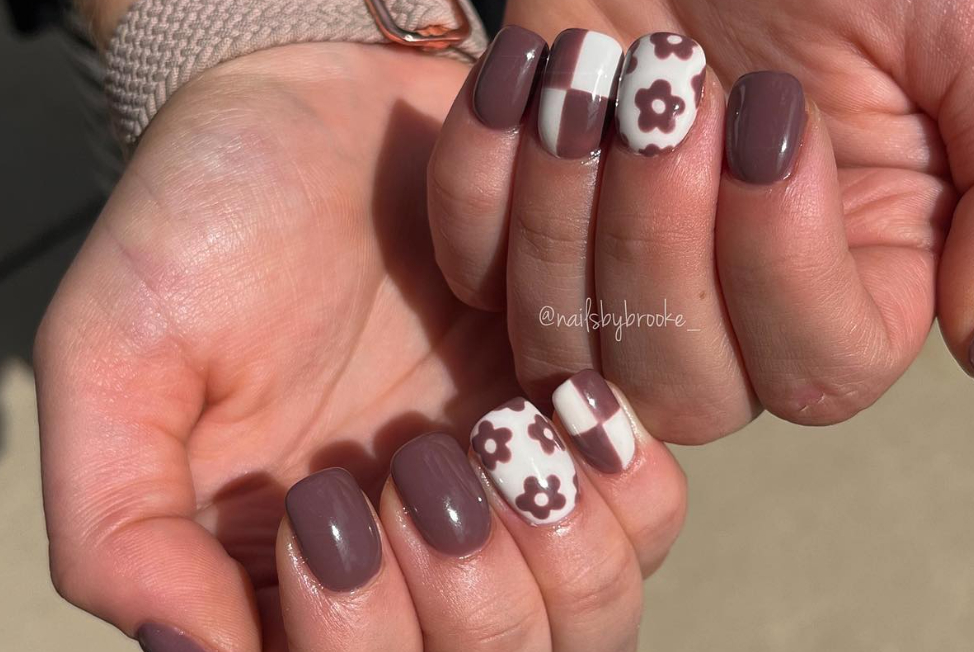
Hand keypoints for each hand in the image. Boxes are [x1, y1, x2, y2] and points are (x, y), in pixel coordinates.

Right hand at [35, 43, 686, 650]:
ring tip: (495, 428)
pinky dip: (622, 481)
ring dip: (556, 548)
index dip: (361, 640)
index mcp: (288, 574)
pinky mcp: (571, 433)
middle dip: (468, 601)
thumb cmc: (207, 221)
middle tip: (419, 464)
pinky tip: (560, 397)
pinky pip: (646, 520)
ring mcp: (504, 504)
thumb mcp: (115, 357)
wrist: (318, 108)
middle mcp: (408, 560)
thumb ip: (120, 525)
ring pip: (587, 623)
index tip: (331, 501)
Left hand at [428, 0, 973, 444]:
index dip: (781, 265)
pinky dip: (477, 182)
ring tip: (586, 71)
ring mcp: (617, 270)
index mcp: (854, 273)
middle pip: (683, 388)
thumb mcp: (973, 38)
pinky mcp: (524, 221)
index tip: (768, 111)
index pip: (820, 368)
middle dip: (656, 241)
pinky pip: (472, 271)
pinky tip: (525, 74)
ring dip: (561, 213)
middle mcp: (732, 299)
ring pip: (565, 352)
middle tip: (664, 90)